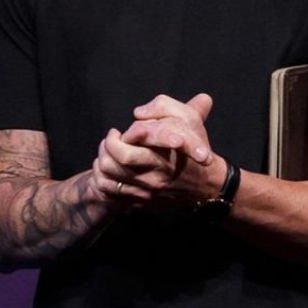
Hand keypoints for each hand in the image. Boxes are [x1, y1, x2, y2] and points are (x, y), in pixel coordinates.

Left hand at [89, 93, 220, 206]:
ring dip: (102, 158)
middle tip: (114, 138)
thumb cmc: (194, 146)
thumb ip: (163, 106)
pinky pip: (107, 189)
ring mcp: (149, 189)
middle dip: (110, 142)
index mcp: (169, 148)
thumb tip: (138, 112)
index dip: (132, 130)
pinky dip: (101, 177)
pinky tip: (109, 169)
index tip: (130, 130)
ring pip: (108, 172)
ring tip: (109, 152)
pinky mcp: (141, 201)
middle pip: (120, 155)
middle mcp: (158, 170)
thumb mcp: (188, 118)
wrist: (206, 184)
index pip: (141, 134)